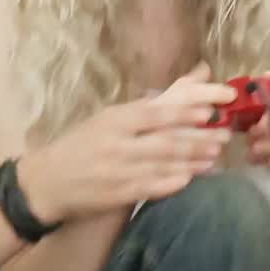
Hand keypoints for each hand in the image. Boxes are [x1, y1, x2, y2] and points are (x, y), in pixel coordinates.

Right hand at [17, 63, 234, 223]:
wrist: (45, 183)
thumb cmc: (82, 144)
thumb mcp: (109, 118)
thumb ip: (152, 103)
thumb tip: (197, 75)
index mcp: (114, 120)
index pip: (154, 113)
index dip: (184, 111)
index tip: (211, 109)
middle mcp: (117, 144)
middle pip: (165, 140)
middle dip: (198, 138)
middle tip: (224, 135)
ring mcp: (118, 171)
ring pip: (163, 165)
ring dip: (193, 161)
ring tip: (215, 156)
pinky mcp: (118, 195)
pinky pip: (150, 188)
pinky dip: (172, 183)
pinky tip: (190, 179)